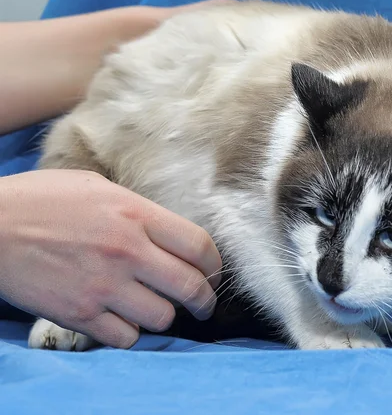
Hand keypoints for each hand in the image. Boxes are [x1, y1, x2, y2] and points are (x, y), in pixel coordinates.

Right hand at [0, 169, 221, 347]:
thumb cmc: (43, 200)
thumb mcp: (99, 187)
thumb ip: (139, 212)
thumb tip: (168, 234)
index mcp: (136, 215)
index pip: (199, 246)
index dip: (214, 265)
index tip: (212, 273)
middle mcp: (127, 251)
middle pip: (190, 287)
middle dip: (204, 301)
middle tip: (202, 305)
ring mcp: (103, 286)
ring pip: (162, 317)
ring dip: (164, 315)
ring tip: (155, 307)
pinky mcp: (78, 314)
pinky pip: (126, 338)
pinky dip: (130, 333)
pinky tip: (123, 319)